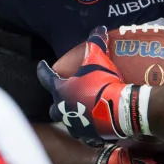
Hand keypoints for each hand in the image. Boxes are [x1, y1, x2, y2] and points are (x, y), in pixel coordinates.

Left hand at [37, 26, 142, 141]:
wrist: (121, 110)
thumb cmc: (104, 83)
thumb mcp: (99, 58)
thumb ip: (96, 42)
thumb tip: (99, 28)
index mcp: (60, 90)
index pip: (45, 77)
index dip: (43, 69)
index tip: (42, 64)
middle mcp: (63, 110)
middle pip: (53, 107)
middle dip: (57, 102)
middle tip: (65, 95)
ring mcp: (75, 125)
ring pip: (68, 122)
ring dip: (73, 116)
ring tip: (81, 111)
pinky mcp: (89, 136)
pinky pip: (86, 134)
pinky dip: (89, 130)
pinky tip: (95, 127)